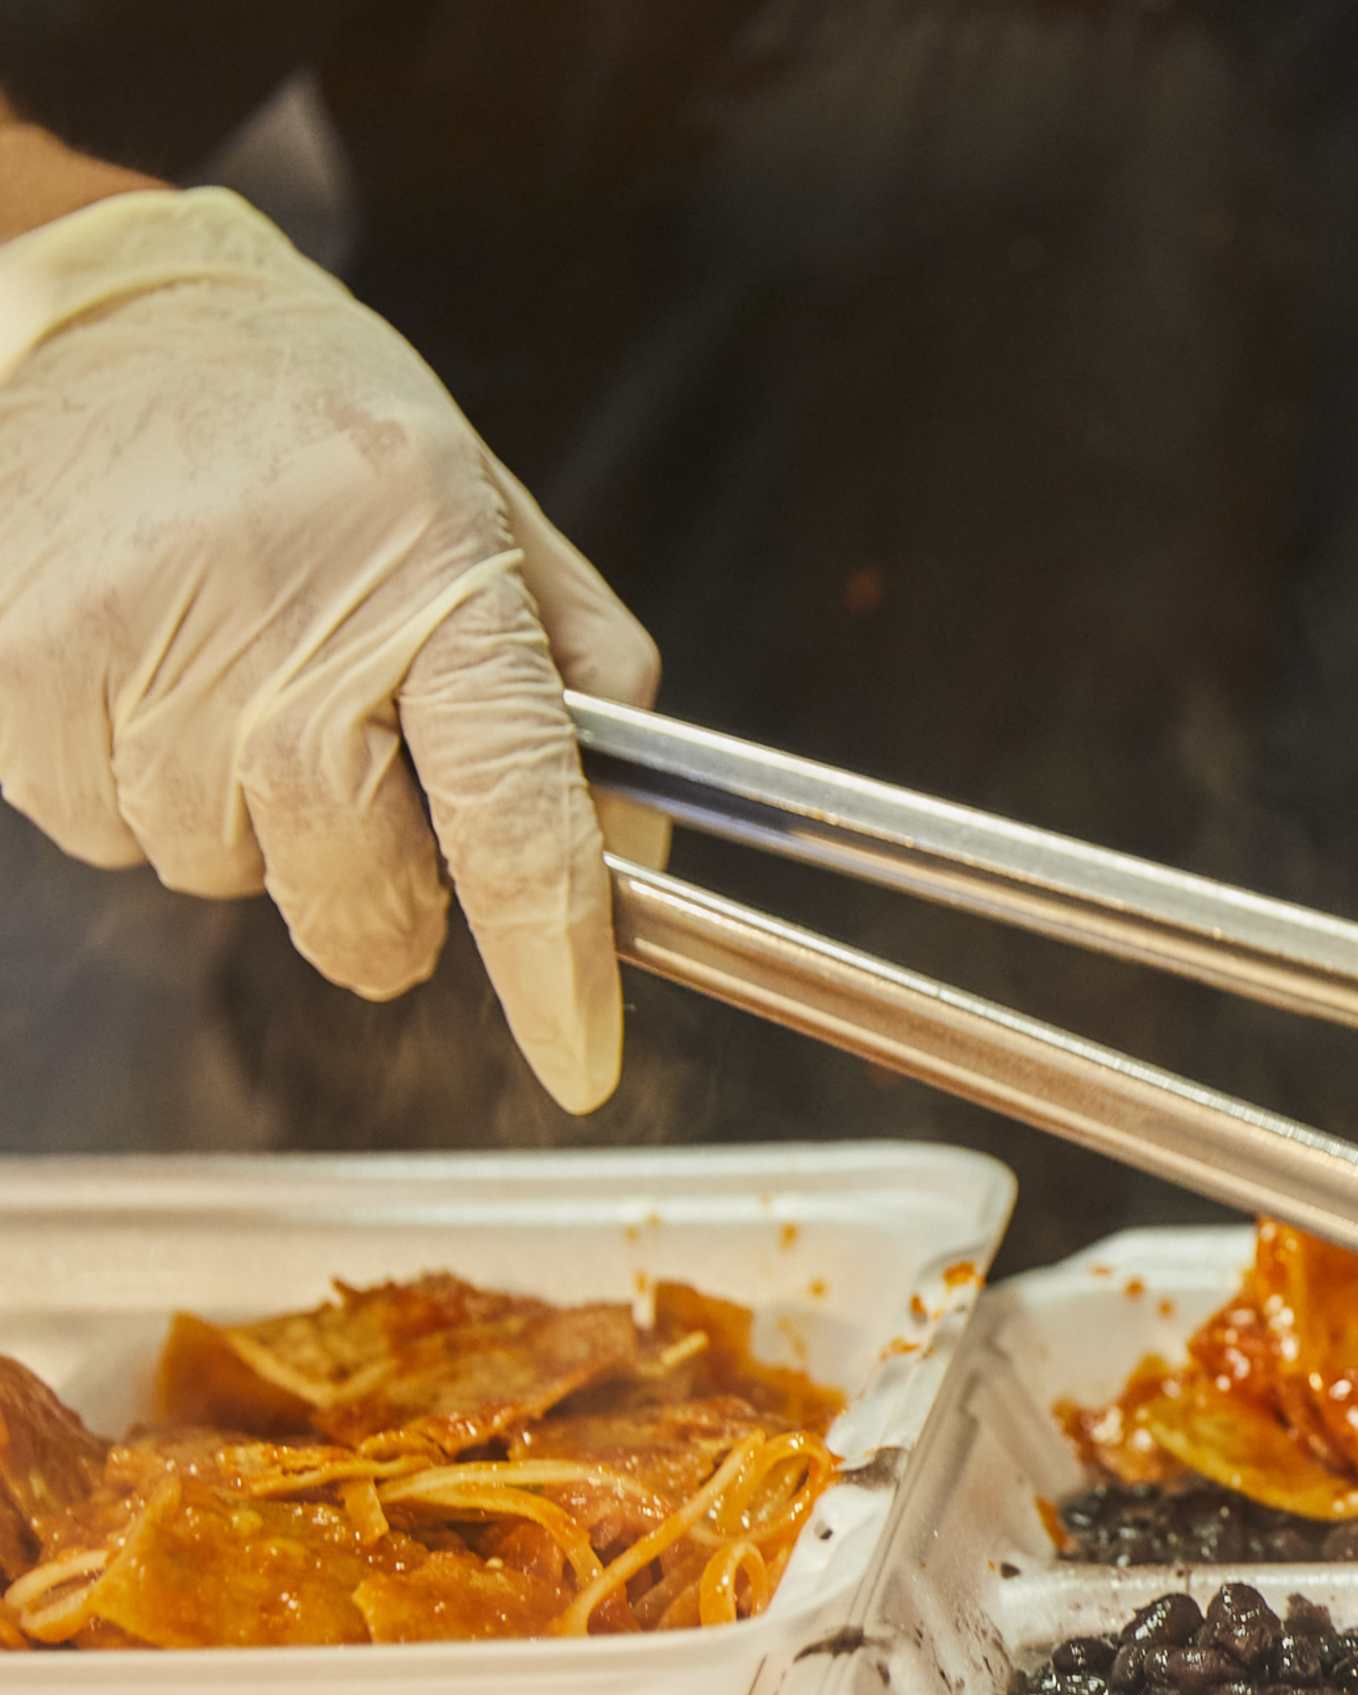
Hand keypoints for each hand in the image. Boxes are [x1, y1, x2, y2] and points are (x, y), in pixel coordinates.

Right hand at [0, 184, 659, 1110]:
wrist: (114, 308)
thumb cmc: (332, 433)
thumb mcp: (503, 527)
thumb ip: (592, 695)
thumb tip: (634, 867)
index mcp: (441, 585)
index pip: (518, 818)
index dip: (553, 962)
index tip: (578, 1060)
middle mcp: (292, 624)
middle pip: (359, 889)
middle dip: (384, 910)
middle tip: (375, 828)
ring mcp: (143, 652)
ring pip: (223, 872)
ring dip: (250, 831)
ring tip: (239, 686)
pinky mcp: (24, 672)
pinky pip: (105, 834)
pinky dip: (140, 794)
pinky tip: (154, 678)